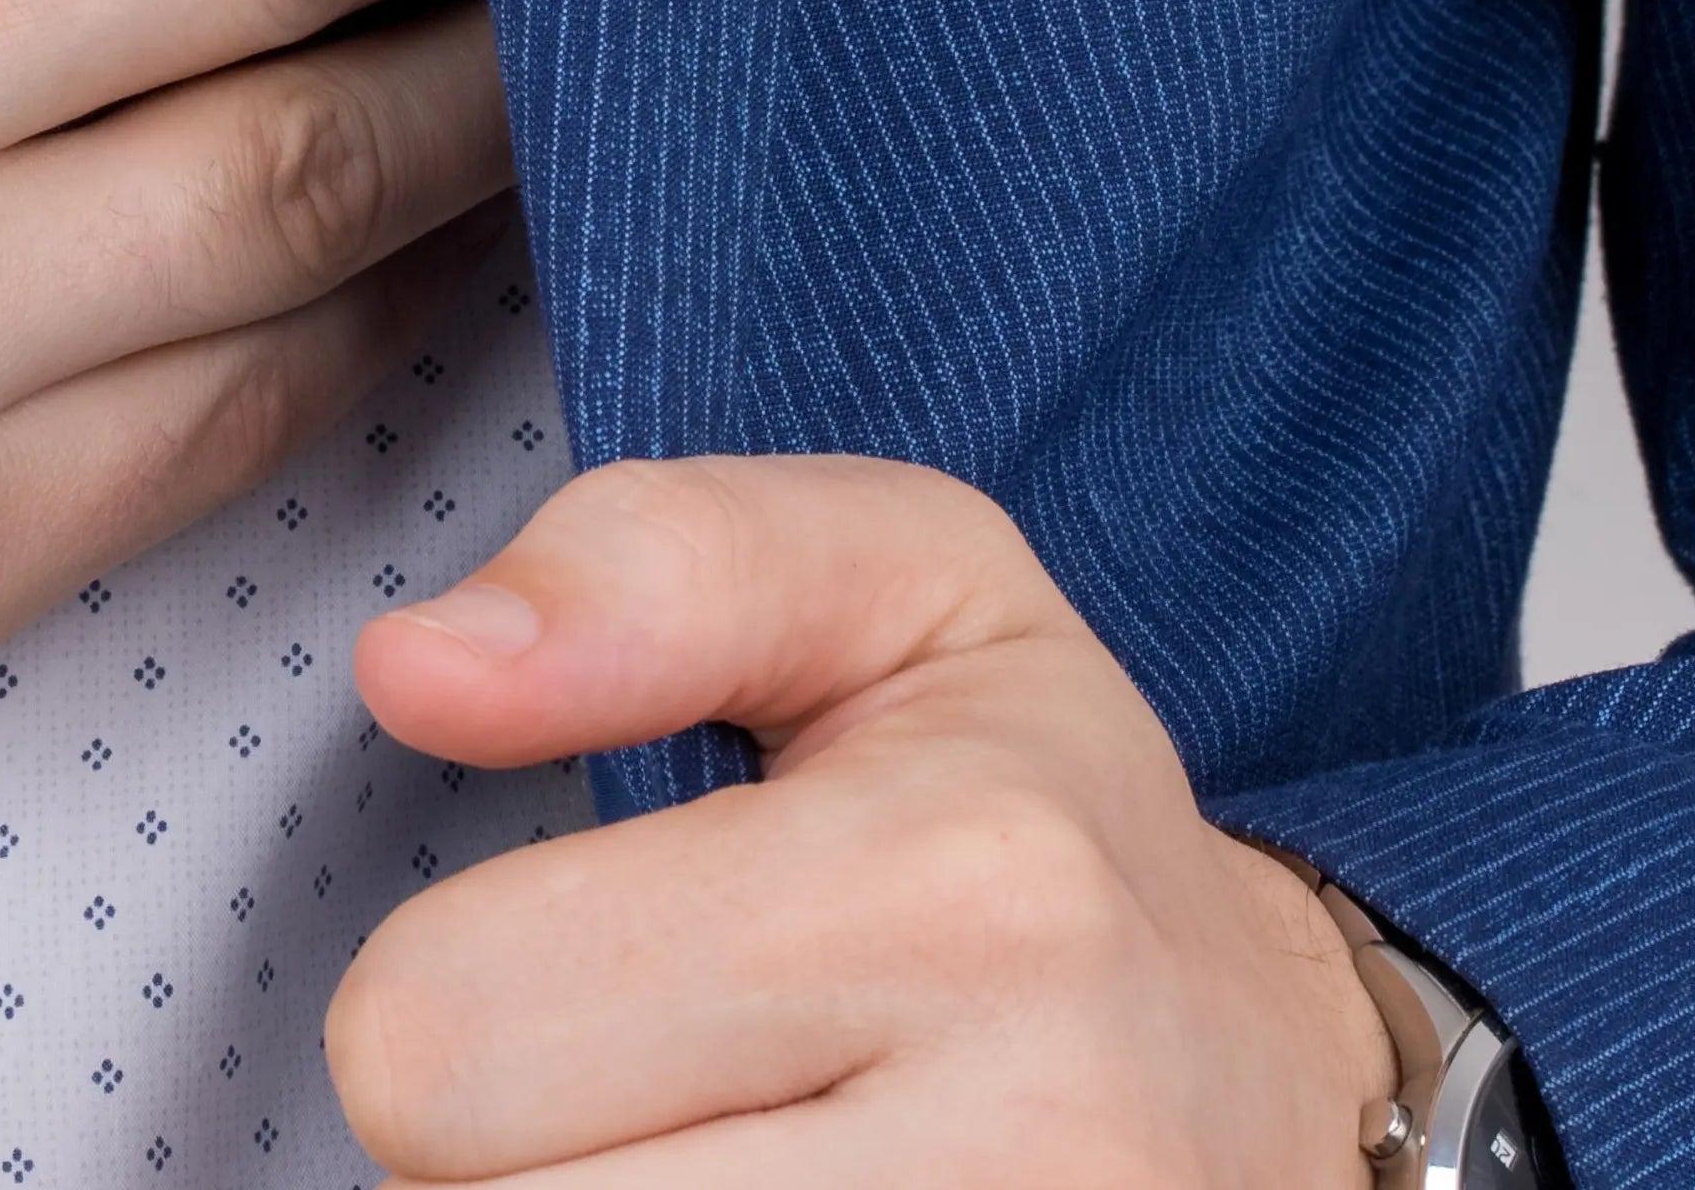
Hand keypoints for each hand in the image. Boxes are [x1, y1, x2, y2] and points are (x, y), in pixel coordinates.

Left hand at [329, 458, 1403, 1185]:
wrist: (1273, 1072)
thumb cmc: (1042, 818)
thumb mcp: (891, 591)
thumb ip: (646, 563)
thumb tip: (420, 667)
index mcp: (960, 887)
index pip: (433, 1034)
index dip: (450, 998)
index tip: (582, 963)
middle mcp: (1028, 1138)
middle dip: (507, 1149)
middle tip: (646, 1082)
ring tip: (703, 1153)